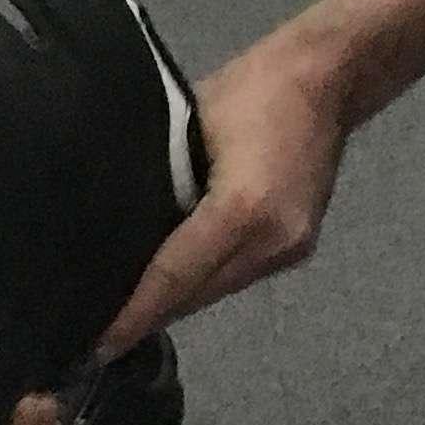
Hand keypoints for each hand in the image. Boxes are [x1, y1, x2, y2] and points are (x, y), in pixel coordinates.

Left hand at [91, 35, 352, 357]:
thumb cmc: (251, 88)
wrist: (326, 78)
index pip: (175, 274)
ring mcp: (291, 248)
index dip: (135, 312)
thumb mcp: (188, 124)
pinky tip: (174, 284)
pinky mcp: (299, 245)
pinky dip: (205, 281)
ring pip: (219, 290)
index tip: (98, 345)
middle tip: (98, 336)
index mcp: (243, 209)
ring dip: (178, 301)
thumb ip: (162, 180)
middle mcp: (272, 241)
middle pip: (198, 294)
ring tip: (128, 316)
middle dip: (151, 315)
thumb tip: (121, 223)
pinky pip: (239, 275)